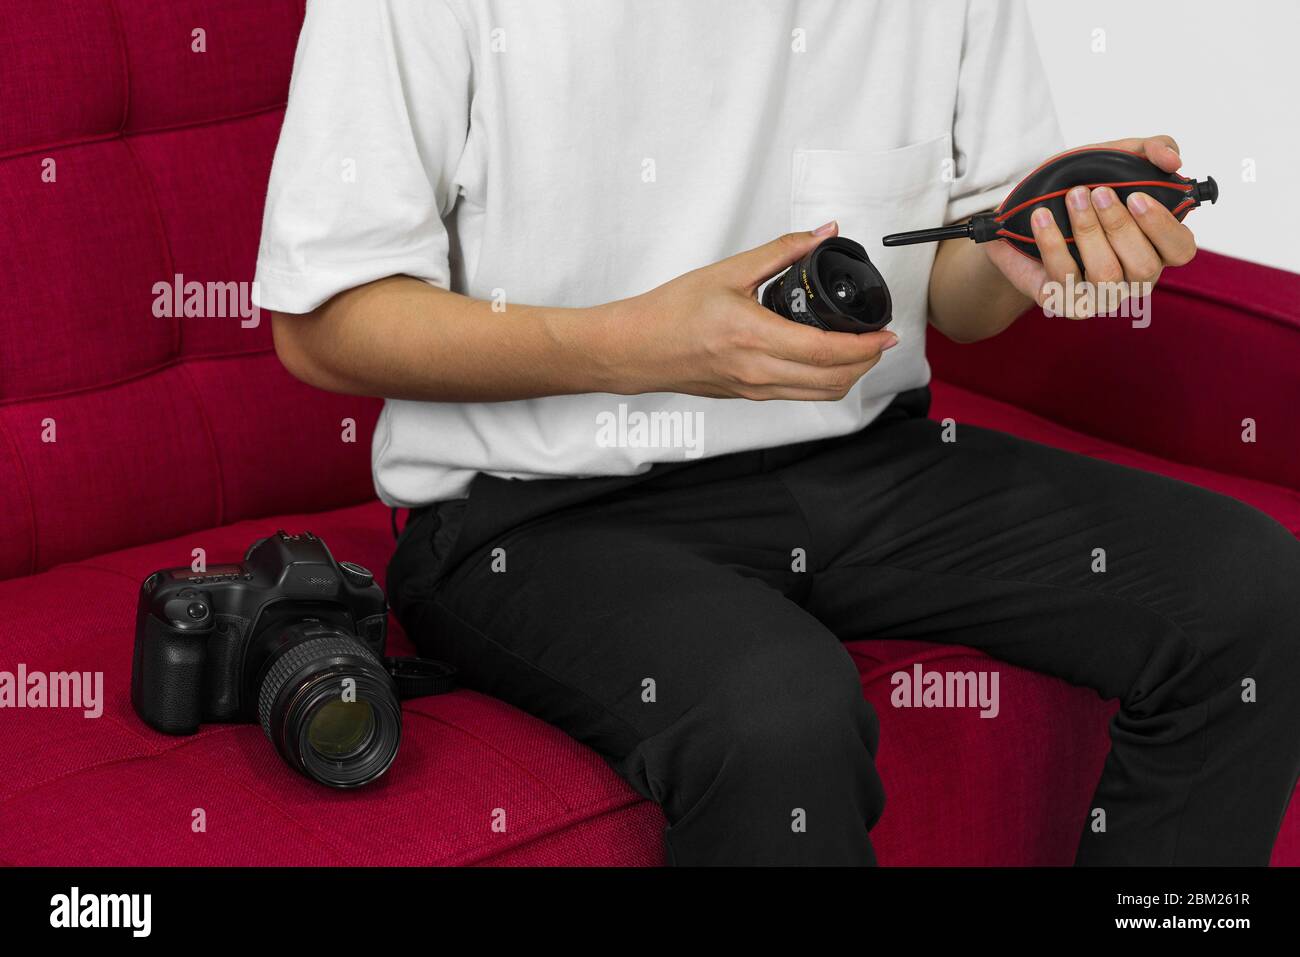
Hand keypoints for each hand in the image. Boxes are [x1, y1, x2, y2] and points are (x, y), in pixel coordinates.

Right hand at [602, 222, 898, 399]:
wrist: (636, 349)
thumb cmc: (670, 312)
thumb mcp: (728, 272)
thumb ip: (781, 251)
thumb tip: (821, 233)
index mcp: (753, 337)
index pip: (825, 351)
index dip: (864, 346)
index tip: (886, 333)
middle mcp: (757, 371)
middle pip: (833, 380)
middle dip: (866, 362)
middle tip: (880, 340)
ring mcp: (754, 389)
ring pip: (820, 394)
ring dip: (849, 376)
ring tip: (860, 351)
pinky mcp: (748, 396)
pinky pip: (799, 396)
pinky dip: (824, 382)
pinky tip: (826, 361)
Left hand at [983, 135, 1198, 317]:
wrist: (1025, 216)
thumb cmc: (1083, 187)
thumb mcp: (1117, 158)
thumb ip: (1153, 149)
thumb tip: (1173, 160)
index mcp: (1156, 248)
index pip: (1181, 250)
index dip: (1164, 227)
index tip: (1137, 197)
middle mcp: (1134, 278)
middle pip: (1144, 267)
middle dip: (1120, 226)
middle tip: (1097, 192)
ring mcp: (1101, 296)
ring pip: (1107, 276)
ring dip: (1089, 232)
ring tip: (1073, 197)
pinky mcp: (1066, 302)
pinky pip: (1063, 279)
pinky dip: (1052, 244)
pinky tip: (1041, 217)